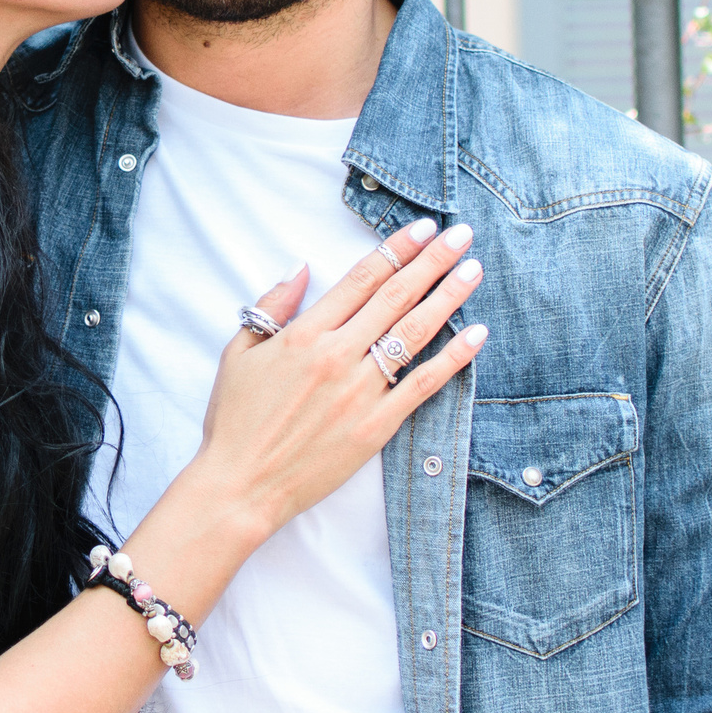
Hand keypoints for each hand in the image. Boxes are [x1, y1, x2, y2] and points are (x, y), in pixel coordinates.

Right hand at [194, 216, 486, 536]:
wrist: (242, 485)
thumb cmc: (235, 420)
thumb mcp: (238, 353)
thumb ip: (271, 307)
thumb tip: (300, 268)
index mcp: (304, 335)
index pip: (361, 279)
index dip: (395, 249)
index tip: (422, 228)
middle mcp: (337, 356)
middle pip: (395, 296)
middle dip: (432, 261)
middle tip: (461, 234)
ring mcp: (360, 392)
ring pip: (415, 333)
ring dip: (448, 297)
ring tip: (473, 271)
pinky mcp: (377, 426)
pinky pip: (423, 386)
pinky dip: (453, 359)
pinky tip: (476, 335)